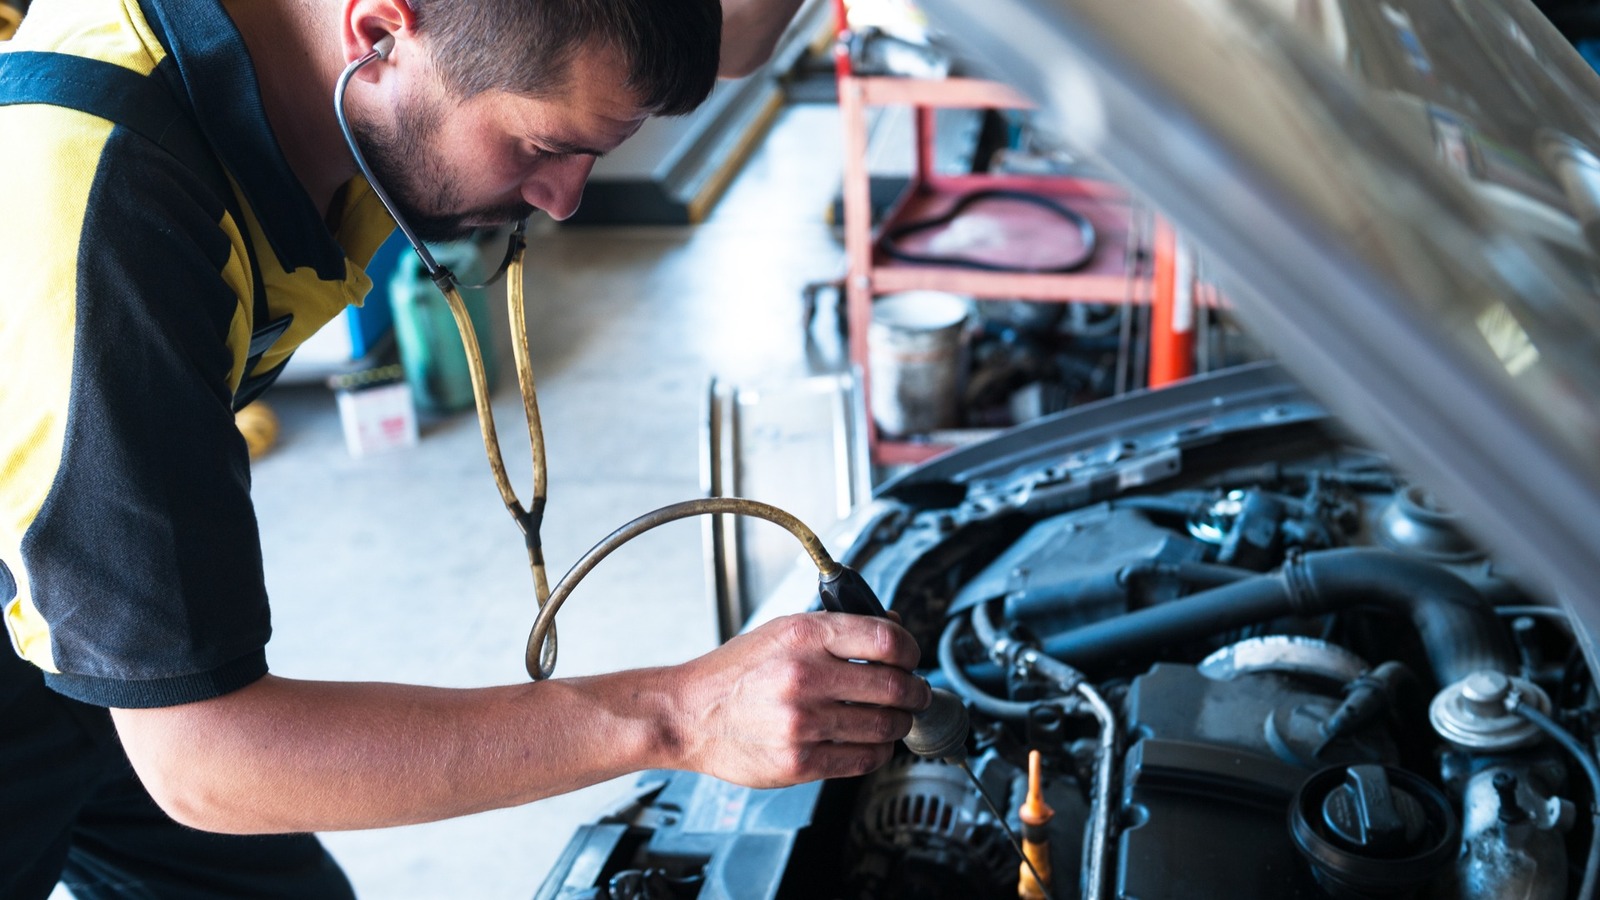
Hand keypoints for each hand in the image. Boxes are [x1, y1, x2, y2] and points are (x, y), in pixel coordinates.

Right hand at [667, 612, 930, 787]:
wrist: (687, 715)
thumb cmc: (734, 673)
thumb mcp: (782, 631)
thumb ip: (838, 630)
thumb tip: (894, 631)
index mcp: (803, 636)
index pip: (887, 640)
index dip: (912, 650)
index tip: (912, 658)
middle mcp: (804, 677)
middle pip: (895, 686)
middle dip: (915, 692)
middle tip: (915, 693)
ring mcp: (802, 723)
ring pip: (885, 726)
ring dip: (899, 723)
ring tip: (893, 718)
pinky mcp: (799, 762)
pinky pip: (863, 759)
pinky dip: (878, 751)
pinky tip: (871, 741)